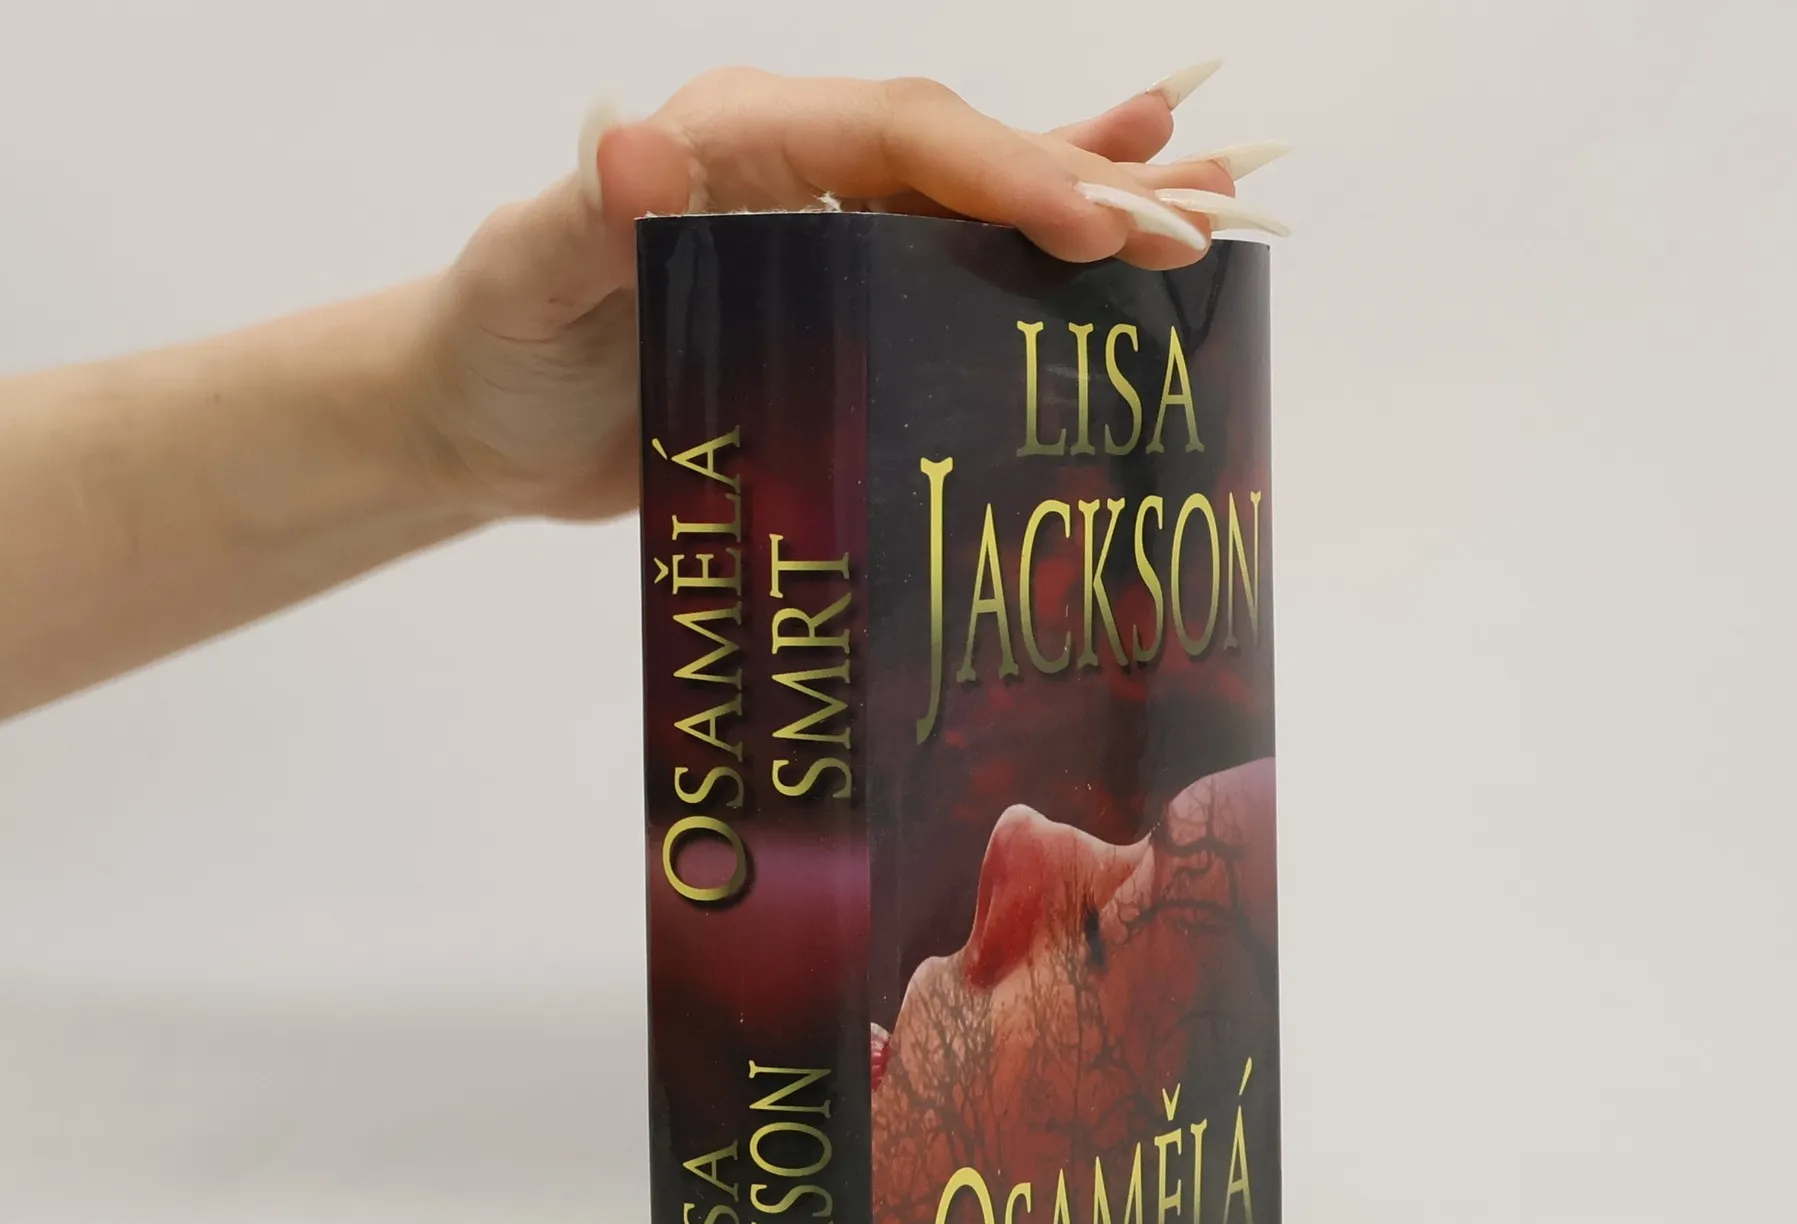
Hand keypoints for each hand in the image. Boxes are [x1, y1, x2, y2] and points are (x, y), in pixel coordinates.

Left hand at [407, 64, 1286, 525]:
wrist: (485, 418)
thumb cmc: (500, 341)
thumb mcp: (525, 273)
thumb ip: (580, 217)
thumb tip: (635, 147)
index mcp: (743, 140)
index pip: (897, 135)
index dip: (1000, 170)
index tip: (1090, 225)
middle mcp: (804, 171)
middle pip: (966, 158)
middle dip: (1086, 189)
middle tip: (1199, 226)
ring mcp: (831, 238)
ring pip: (983, 206)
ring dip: (1098, 201)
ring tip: (1215, 203)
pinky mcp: (842, 307)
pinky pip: (955, 267)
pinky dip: (1038, 249)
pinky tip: (1122, 229)